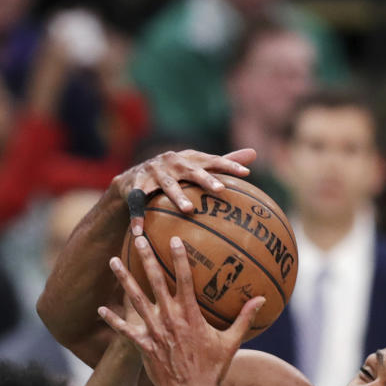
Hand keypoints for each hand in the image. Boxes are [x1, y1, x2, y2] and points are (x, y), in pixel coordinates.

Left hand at [99, 233, 262, 385]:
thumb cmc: (214, 370)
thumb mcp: (232, 343)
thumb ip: (245, 318)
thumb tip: (263, 299)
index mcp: (191, 316)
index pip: (185, 280)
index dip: (179, 258)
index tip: (174, 238)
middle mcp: (170, 320)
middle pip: (155, 282)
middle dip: (146, 258)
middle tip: (137, 238)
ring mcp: (155, 333)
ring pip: (136, 300)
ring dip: (124, 279)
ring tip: (113, 261)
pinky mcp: (144, 348)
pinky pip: (125, 331)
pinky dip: (113, 319)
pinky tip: (101, 308)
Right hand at [114, 147, 256, 235]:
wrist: (131, 177)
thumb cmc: (172, 174)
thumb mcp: (195, 166)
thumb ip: (222, 162)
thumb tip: (253, 153)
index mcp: (188, 158)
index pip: (212, 160)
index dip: (228, 164)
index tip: (246, 173)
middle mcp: (171, 161)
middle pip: (191, 170)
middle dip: (205, 179)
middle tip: (220, 190)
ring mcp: (152, 171)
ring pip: (167, 185)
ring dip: (178, 196)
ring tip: (188, 209)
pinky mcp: (134, 184)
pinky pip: (137, 202)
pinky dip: (138, 216)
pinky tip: (139, 232)